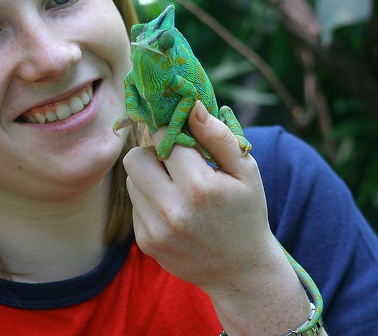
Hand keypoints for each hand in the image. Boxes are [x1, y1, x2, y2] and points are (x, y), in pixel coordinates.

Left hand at [123, 100, 308, 334]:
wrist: (240, 271)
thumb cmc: (246, 213)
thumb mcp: (246, 172)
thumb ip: (218, 136)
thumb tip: (191, 105)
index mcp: (199, 187)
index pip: (164, 138)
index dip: (173, 132)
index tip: (184, 138)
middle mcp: (172, 209)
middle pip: (135, 158)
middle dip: (153, 153)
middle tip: (176, 162)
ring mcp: (155, 229)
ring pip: (131, 180)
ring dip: (150, 176)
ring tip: (177, 187)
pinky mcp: (145, 242)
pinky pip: (135, 204)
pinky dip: (150, 199)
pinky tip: (175, 209)